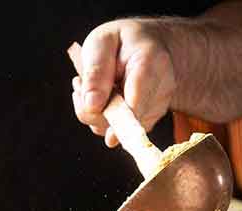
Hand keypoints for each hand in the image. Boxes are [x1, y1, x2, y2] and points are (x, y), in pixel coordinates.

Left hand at [70, 18, 178, 147]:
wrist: (152, 45)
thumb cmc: (123, 41)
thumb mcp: (102, 41)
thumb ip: (95, 71)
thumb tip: (92, 106)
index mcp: (150, 62)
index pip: (138, 100)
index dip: (123, 121)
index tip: (111, 137)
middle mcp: (161, 88)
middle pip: (124, 120)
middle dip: (94, 109)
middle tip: (80, 82)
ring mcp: (157, 107)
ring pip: (117, 130)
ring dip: (97, 113)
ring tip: (94, 86)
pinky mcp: (149, 120)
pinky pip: (118, 132)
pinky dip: (104, 119)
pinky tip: (104, 97)